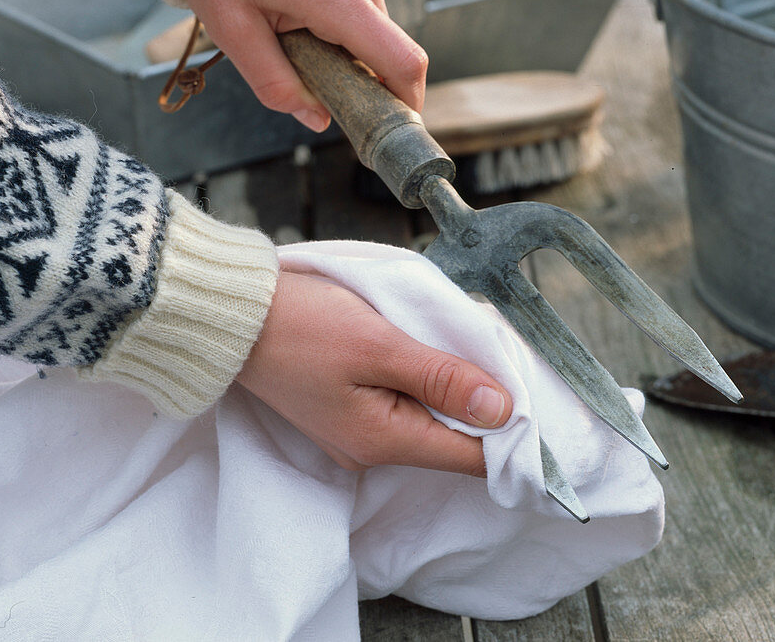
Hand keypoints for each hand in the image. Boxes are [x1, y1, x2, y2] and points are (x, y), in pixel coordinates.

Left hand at [180, 0, 427, 131]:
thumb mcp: (232, 30)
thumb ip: (275, 83)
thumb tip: (317, 118)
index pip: (402, 61)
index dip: (407, 99)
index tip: (395, 121)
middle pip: (384, 44)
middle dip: (358, 69)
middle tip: (311, 69)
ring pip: (372, 20)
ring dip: (345, 37)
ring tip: (293, 21)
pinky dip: (341, 9)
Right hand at [236, 270, 512, 476]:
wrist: (233, 316)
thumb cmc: (303, 324)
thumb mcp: (379, 345)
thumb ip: (442, 378)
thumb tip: (501, 410)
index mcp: (383, 440)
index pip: (470, 459)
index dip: (512, 437)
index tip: (541, 402)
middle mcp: (371, 449)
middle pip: (451, 440)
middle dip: (485, 408)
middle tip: (510, 361)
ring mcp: (355, 431)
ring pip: (428, 419)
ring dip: (454, 391)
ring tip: (475, 350)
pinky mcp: (344, 408)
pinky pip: (402, 404)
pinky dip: (425, 383)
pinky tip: (433, 353)